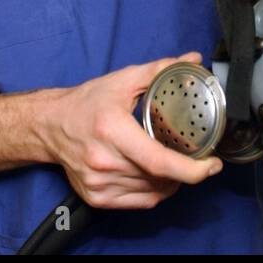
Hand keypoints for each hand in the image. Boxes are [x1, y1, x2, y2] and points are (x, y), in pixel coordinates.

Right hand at [44, 52, 222, 208]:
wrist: (50, 126)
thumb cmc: (87, 102)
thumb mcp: (123, 80)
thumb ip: (160, 70)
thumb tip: (192, 60)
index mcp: (113, 131)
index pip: (159, 161)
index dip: (192, 169)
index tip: (213, 164)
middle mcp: (104, 161)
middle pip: (160, 178)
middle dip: (186, 170)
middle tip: (199, 156)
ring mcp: (99, 183)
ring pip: (153, 192)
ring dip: (172, 182)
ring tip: (177, 163)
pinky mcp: (97, 198)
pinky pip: (140, 202)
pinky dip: (156, 192)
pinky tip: (159, 176)